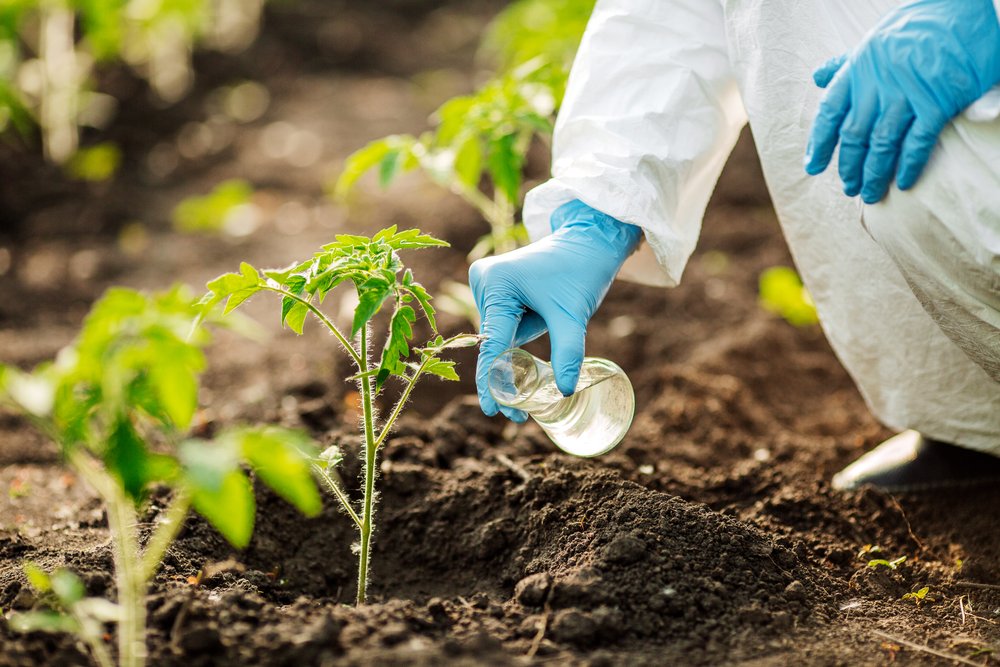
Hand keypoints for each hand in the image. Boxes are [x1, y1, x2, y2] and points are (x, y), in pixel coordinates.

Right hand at [468, 199, 641, 420]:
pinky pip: (502, 323)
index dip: (491, 380)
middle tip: (522, 410)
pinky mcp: (494, 284)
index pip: (492, 343)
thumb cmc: (580, 272)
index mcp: (497, 284)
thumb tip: (563, 391)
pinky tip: (534, 333)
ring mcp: (485, 281)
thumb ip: (567, 353)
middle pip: (494, 341)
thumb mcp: (573, 316)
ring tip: (546, 326)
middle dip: (509, 369)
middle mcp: (483, 280)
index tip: (490, 410)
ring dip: (517, 348)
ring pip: (499, 334)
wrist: (586, 240)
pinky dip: (516, 335)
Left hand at [803, 0, 999, 203]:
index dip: (819, 143)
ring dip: (874, 174)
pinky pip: (917, 142)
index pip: (830, 112)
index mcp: (858, 69)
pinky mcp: (937, 102)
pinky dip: (909, 165)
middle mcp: (877, 83)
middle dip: (849, 166)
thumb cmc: (916, 28)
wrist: (962, 10)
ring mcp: (907, 94)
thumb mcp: (873, 41)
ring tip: (870, 194)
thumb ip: (846, 65)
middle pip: (854, 135)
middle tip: (848, 187)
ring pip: (881, 144)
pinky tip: (904, 182)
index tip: (813, 166)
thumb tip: (817, 78)